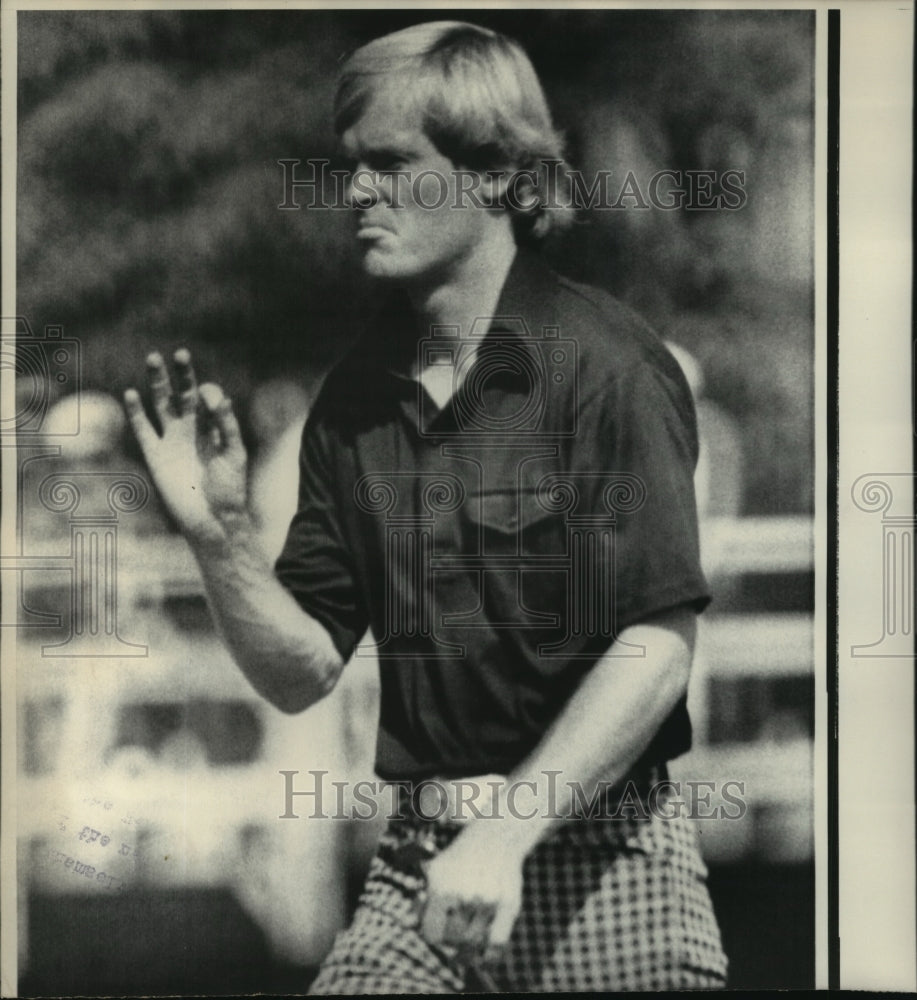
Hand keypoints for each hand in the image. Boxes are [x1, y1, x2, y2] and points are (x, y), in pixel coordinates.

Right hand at [124, 349, 247, 543]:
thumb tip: (219, 397)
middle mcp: (191, 429)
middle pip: (183, 393)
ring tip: (153, 358)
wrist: (212, 518)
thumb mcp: (234, 453)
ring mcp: (172, 440)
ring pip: (161, 404)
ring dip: (157, 382)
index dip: (208, 392)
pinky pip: (143, 428)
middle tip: (179, 353)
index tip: (211, 400)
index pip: (208, 398)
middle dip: (181, 374)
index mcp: (213, 427)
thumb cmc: (229, 488)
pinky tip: (131, 393)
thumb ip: (227, 425)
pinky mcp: (155, 454)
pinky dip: (136, 412)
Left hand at [419, 829, 523, 959]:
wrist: (496, 836)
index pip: (431, 934)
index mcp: (442, 888)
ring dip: (468, 946)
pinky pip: (497, 944)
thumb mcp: (435, 870)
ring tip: (465, 939)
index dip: (431, 934)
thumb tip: (411, 926)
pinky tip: (482, 957)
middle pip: (453, 940)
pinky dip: (489, 956)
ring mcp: (489, 902)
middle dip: (450, 938)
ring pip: (474, 943)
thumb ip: (422, 900)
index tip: (434, 929)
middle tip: (452, 931)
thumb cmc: (460, 857)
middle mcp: (465, 896)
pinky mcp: (509, 905)